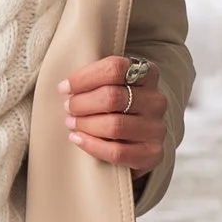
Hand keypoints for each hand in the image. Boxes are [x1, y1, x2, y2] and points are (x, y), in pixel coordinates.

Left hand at [63, 54, 166, 176]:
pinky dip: (92, 146)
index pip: (115, 68)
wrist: (140, 139)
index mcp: (147, 74)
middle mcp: (156, 100)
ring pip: (114, 126)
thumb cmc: (118, 108)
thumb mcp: (112, 86)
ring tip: (71, 123)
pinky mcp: (153, 153)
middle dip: (82, 103)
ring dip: (85, 124)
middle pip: (112, 97)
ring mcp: (156, 127)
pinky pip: (117, 152)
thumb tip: (66, 88)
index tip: (64, 87)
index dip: (84, 77)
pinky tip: (78, 139)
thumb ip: (96, 81)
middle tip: (68, 108)